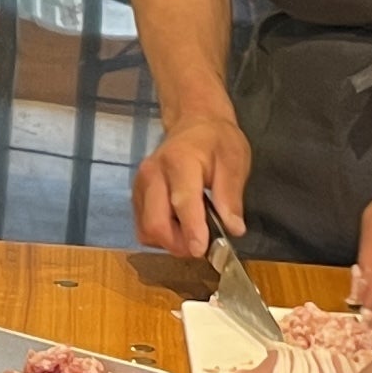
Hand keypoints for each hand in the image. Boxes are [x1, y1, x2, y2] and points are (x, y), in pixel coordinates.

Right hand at [132, 113, 252, 259]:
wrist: (194, 122)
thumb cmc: (216, 141)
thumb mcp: (235, 161)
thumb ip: (231, 196)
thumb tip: (234, 229)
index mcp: (179, 161)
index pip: (181, 202)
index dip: (191, 230)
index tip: (200, 250)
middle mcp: (152, 175)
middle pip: (155, 223)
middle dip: (178, 244)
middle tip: (203, 246)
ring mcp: (139, 186)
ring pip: (146, 230)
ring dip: (169, 242)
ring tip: (193, 234)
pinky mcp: (136, 196)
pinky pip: (143, 227)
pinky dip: (160, 236)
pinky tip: (179, 226)